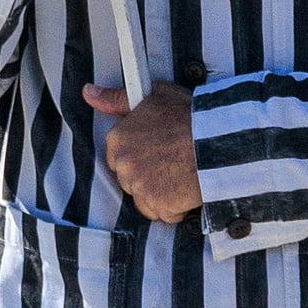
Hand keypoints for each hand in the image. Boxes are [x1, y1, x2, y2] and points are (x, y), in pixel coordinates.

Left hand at [84, 83, 197, 222]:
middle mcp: (124, 164)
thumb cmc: (190, 116)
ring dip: (162, 193)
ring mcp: (140, 186)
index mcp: (118, 138)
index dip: (139, 156)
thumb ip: (117, 99)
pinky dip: (176, 208)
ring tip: (181, 174)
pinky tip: (187, 189)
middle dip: (149, 176)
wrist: (218, 139)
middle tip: (173, 162)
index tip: (155, 152)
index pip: (118, 157)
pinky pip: (164, 214)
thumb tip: (90, 93)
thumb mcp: (154, 96)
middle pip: (130, 180)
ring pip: (145, 199)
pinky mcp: (158, 204)